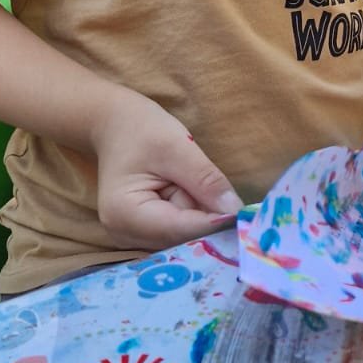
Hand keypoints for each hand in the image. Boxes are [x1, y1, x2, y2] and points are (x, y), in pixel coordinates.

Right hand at [91, 90, 241, 249]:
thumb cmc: (140, 129)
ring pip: (183, 236)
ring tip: (202, 188)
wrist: (114, 124)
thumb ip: (205, 180)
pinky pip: (178, 231)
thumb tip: (235, 210)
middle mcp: (124, 234)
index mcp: (125, 213)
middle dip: (209, 220)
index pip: (180, 229)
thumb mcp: (176, 147)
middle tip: (238, 204)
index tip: (247, 217)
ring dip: (201, 216)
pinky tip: (196, 196)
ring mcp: (132, 236)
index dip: (215, 224)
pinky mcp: (143, 232)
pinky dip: (193, 216)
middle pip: (181, 238)